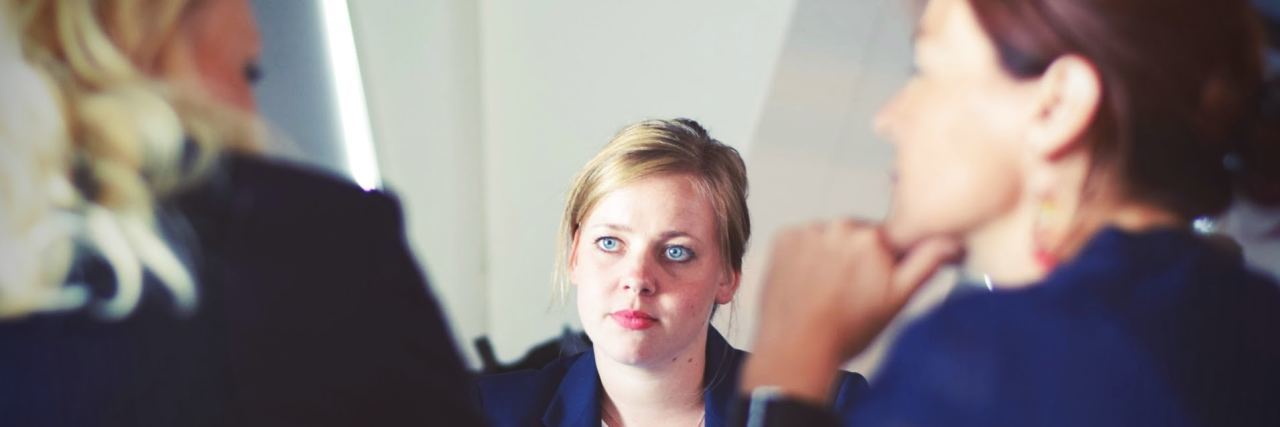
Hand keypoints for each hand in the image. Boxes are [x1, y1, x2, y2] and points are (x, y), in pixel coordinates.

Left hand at [742, 219, 959, 402]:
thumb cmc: (846, 330)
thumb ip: (927, 263)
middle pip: (856, 236)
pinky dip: (804, 255)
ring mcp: (808, 231)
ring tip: (825, 290)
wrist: (797, 348)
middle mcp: (840, 226)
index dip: (883, 262)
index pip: (887, 239)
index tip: (873, 281)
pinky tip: (807, 282)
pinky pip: (802, 240)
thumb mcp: (897, 299)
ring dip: (829, 255)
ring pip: (829, 237)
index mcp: (873, 238)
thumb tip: (952, 242)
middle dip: (856, 257)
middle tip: (849, 291)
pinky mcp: (784, 238)